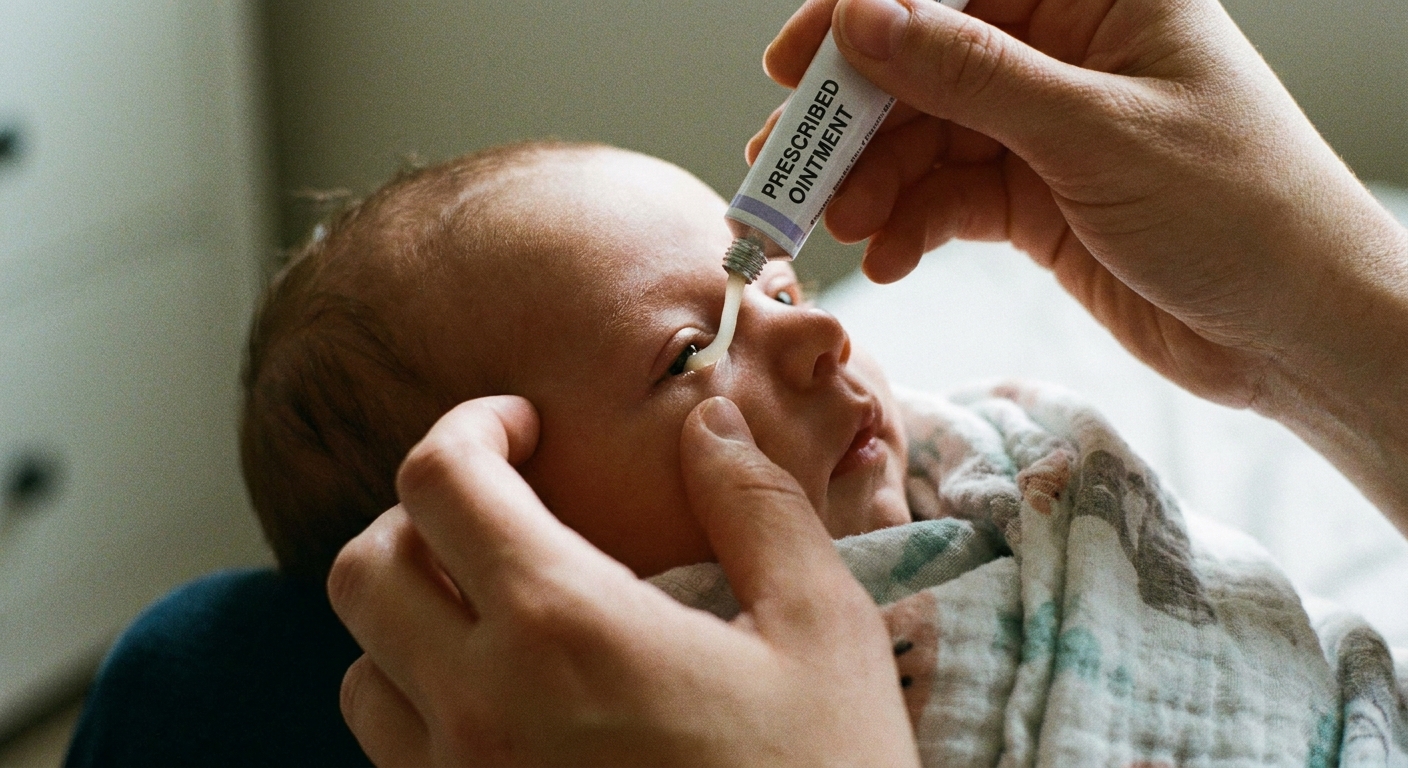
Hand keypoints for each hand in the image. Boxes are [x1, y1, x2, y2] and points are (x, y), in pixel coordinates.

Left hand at [328, 395, 919, 766]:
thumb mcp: (822, 631)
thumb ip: (756, 506)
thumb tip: (706, 420)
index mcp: (565, 628)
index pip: (442, 482)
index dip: (472, 426)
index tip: (524, 427)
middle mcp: (481, 710)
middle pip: (363, 570)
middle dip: (421, 515)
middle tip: (503, 509)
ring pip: (362, 673)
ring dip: (410, 620)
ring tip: (500, 612)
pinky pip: (395, 761)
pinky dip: (422, 707)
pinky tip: (512, 706)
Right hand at [756, 0, 1407, 415]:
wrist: (1297, 331)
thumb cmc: (1242, 211)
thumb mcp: (1096, 135)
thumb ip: (972, 77)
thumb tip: (864, 19)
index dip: (867, 12)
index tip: (798, 65)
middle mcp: (1065, 48)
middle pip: (925, 59)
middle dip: (854, 115)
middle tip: (789, 167)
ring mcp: (1045, 124)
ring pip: (925, 133)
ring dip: (874, 180)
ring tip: (843, 226)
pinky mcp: (1035, 195)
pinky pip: (948, 195)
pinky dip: (911, 224)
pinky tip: (890, 255)